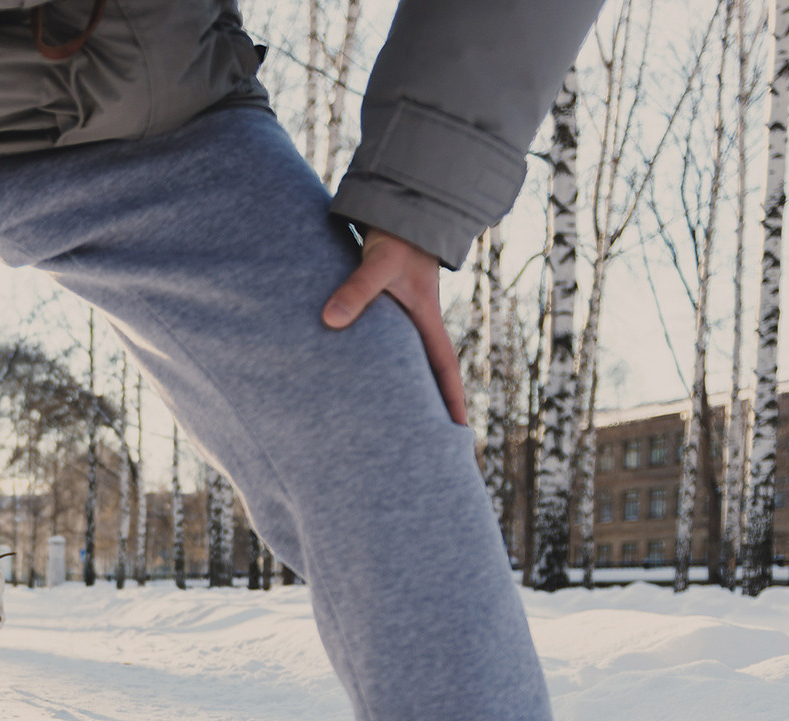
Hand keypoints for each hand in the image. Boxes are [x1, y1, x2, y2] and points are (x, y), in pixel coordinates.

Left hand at [321, 229, 468, 426]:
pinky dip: (377, 368)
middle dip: (429, 408)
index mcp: (426, 321)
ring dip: (402, 390)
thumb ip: (356, 289)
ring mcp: (400, 320)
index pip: (444, 369)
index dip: (451, 402)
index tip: (459, 434)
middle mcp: (416, 325)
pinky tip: (359, 383)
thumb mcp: (379, 263)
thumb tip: (330, 320)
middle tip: (427, 443)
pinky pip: (382, 349)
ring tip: (390, 425)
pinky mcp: (382, 311)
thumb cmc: (396, 237)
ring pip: (404, 364)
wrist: (399, 209)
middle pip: (426, 375)